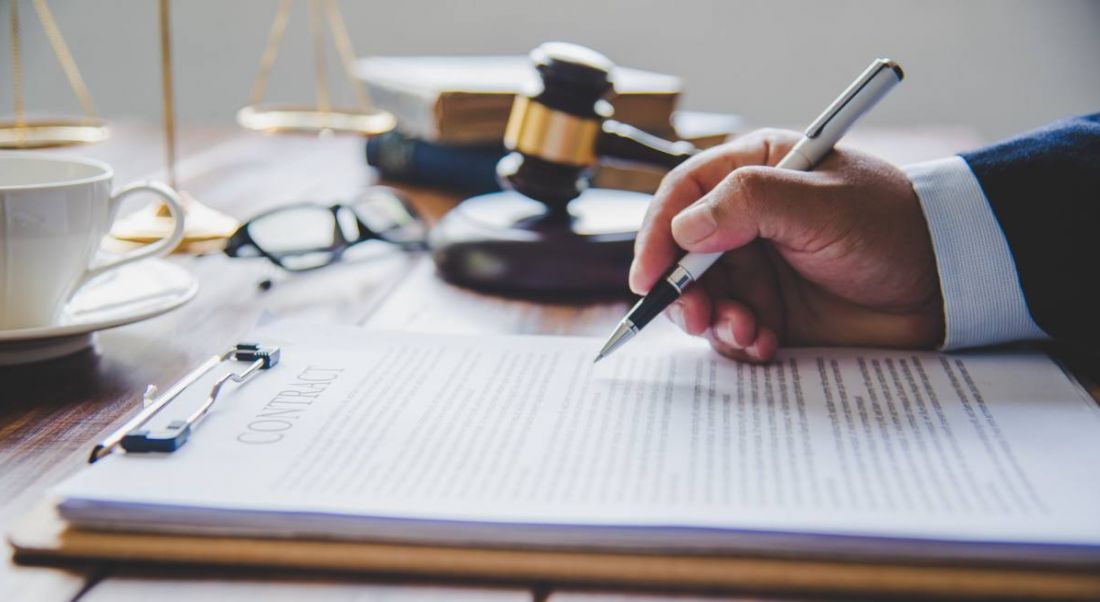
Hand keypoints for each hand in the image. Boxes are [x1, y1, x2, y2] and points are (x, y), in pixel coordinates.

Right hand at [629, 129, 944, 361]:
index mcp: (753, 172)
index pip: (682, 196)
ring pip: (702, 297)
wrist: (946, 283)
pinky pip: (731, 330)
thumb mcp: (821, 204)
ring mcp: (757, 267)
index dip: (656, 235)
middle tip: (697, 316)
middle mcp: (746, 220)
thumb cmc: (892, 226)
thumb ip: (749, 205)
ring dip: (713, 321)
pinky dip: (739, 342)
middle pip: (680, 255)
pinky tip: (767, 344)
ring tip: (747, 331)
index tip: (649, 276)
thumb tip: (682, 229)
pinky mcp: (771, 310)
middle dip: (682, 290)